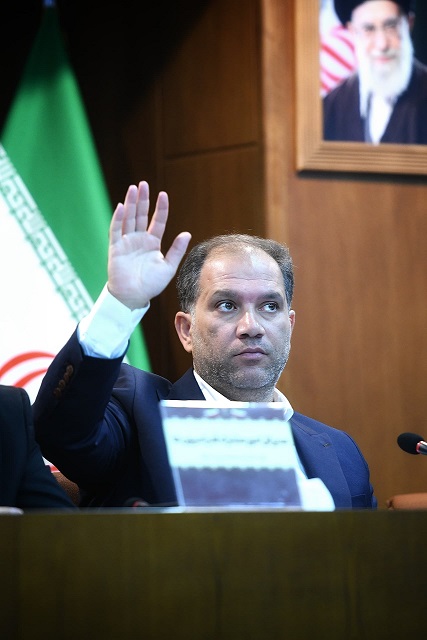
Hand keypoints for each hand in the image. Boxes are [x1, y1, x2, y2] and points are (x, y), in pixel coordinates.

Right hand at [107, 181, 190, 308]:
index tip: (163, 194)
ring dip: (131, 203)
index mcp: (153, 243)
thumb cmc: (151, 284)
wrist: (134, 296)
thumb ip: (176, 250)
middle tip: (143, 184)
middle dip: (142, 199)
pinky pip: (116, 230)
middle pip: (141, 215)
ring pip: (129, 218)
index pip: (158, 221)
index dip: (161, 208)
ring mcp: (127, 242)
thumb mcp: (168, 267)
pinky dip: (118, 218)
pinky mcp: (116, 247)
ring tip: (133, 188)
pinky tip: (122, 206)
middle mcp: (139, 240)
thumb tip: (186, 233)